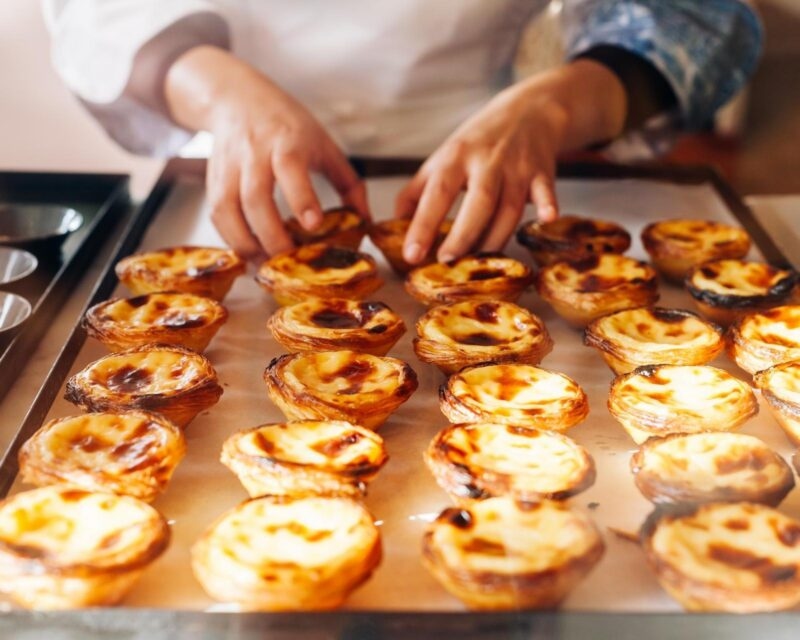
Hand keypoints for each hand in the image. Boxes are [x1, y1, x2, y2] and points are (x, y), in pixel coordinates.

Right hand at [165, 47, 367, 259]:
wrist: (237, 98)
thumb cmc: (287, 125)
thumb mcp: (324, 144)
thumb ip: (349, 182)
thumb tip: (366, 221)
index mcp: (288, 141)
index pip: (291, 168)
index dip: (301, 198)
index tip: (313, 225)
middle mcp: (254, 152)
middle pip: (256, 197)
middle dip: (271, 235)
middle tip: (288, 260)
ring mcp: (230, 165)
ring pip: (228, 209)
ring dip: (246, 243)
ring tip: (266, 265)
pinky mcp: (213, 179)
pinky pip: (216, 214)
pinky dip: (230, 238)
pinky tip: (248, 254)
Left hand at [396, 60, 626, 263]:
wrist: (528, 111)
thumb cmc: (479, 141)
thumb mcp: (443, 157)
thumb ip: (417, 191)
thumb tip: (394, 225)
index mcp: (456, 157)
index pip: (437, 193)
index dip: (423, 225)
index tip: (412, 254)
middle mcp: (487, 162)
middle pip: (479, 203)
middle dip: (463, 235)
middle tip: (447, 261)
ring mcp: (517, 168)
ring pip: (509, 209)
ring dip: (495, 239)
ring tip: (478, 263)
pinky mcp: (542, 173)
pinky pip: (546, 192)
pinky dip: (548, 205)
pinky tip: (547, 218)